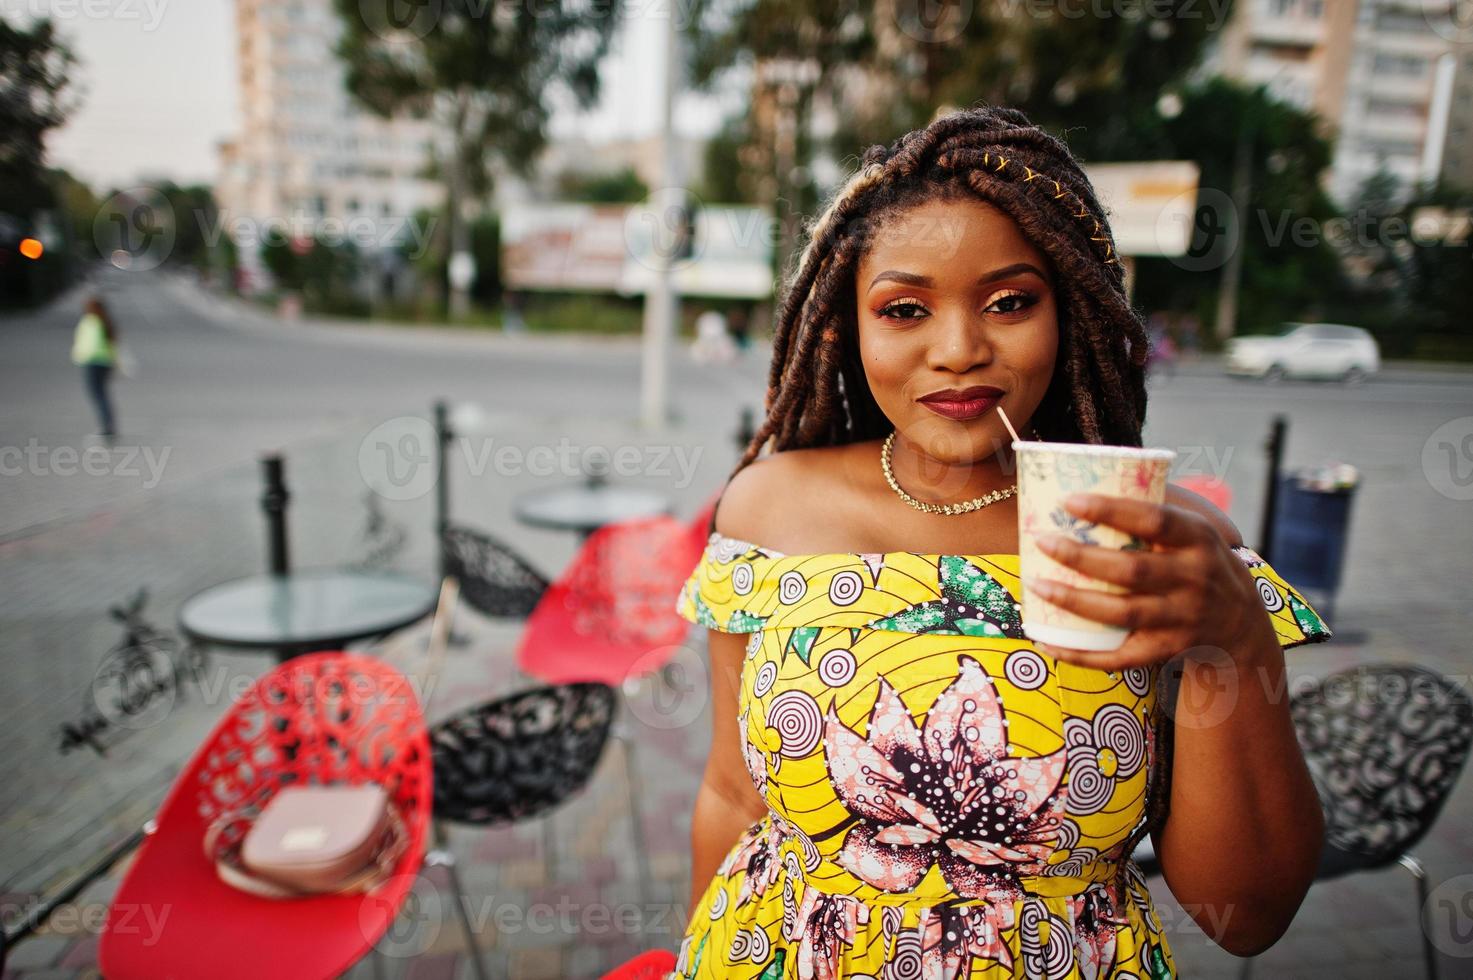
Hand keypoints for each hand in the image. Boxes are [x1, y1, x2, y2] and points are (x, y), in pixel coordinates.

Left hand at [1027, 492, 1272, 669]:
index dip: (1111, 510)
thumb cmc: (1198, 563)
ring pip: (1121, 612)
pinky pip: (1119, 656)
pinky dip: (1080, 653)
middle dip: (1081, 556)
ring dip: (1074, 601)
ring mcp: (1182, 618)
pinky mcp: (1167, 649)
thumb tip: (1097, 470)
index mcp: (1197, 539)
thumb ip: (1155, 507)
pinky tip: (1046, 640)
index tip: (1069, 501)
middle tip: (1042, 541)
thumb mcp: (1194, 531)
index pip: (1155, 520)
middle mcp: (1194, 579)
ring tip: (1036, 584)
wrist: (1240, 625)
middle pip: (1131, 569)